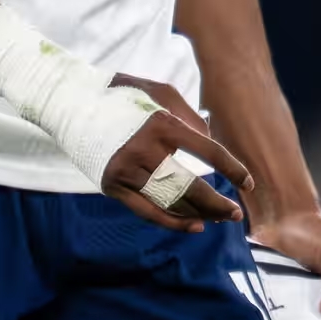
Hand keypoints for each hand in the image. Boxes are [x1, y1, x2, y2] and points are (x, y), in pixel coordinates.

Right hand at [105, 74, 251, 229]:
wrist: (72, 103)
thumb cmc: (124, 95)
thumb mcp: (161, 93)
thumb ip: (190, 118)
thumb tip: (212, 144)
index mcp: (162, 124)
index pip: (208, 153)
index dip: (232, 170)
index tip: (248, 184)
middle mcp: (144, 150)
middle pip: (190, 187)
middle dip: (217, 203)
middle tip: (235, 214)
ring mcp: (126, 171)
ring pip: (170, 203)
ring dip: (199, 214)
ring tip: (219, 219)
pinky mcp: (112, 185)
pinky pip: (147, 212)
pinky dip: (172, 222)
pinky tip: (194, 226)